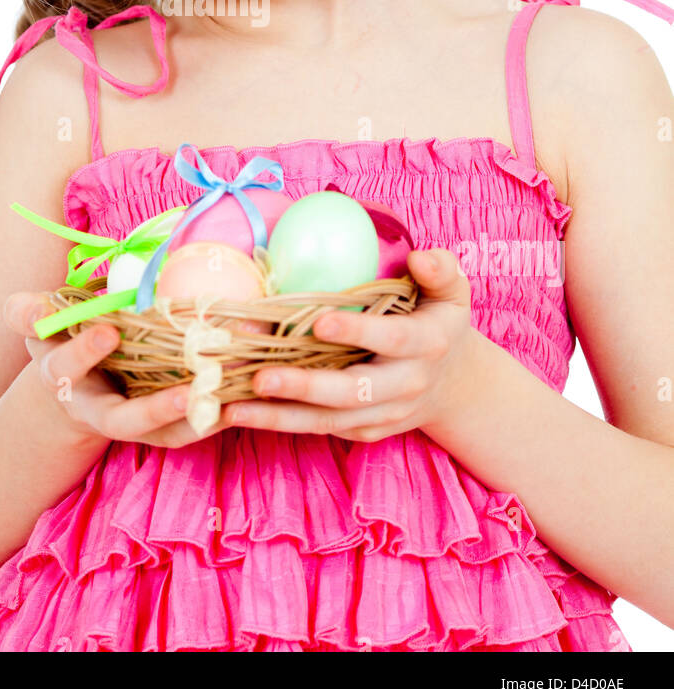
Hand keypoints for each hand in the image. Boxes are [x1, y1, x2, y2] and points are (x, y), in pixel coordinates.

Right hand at [4, 291, 236, 447]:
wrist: (70, 395)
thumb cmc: (60, 344)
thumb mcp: (38, 327)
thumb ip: (28, 314)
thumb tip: (26, 308)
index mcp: (63, 377)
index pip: (66, 366)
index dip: (83, 350)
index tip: (107, 329)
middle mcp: (96, 409)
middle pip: (124, 421)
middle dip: (155, 410)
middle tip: (190, 393)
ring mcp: (130, 423)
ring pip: (163, 434)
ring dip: (198, 420)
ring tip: (228, 400)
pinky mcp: (157, 429)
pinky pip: (185, 431)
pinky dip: (212, 419)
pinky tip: (239, 399)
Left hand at [224, 248, 475, 440]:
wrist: (454, 384)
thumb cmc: (440, 322)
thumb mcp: (453, 292)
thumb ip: (441, 270)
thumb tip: (420, 257)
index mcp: (427, 344)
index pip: (392, 338)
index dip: (358, 331)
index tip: (319, 322)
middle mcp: (406, 384)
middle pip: (353, 391)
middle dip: (306, 387)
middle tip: (261, 378)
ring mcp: (386, 413)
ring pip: (331, 420)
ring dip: (281, 416)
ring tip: (235, 408)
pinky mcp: (367, 431)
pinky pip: (324, 429)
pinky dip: (285, 424)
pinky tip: (245, 413)